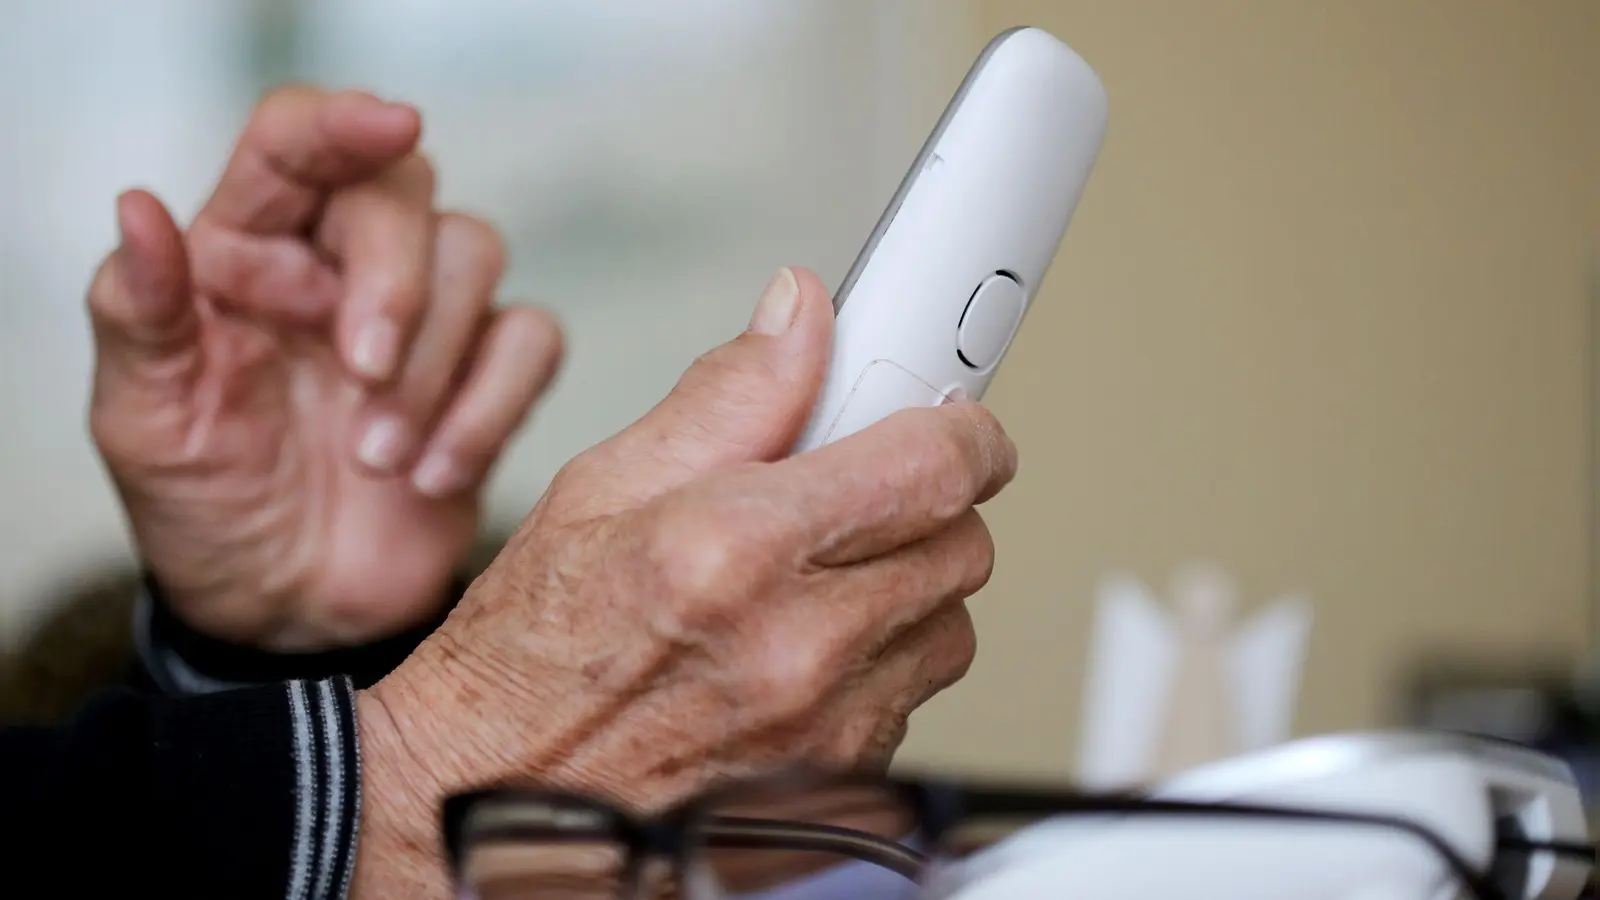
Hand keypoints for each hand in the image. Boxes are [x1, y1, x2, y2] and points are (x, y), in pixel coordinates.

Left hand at [86, 87, 562, 650]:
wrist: (287, 613)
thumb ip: (140, 311)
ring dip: (436, 364)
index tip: (389, 124)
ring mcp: (424, 318)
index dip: (342, 121)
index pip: (295, 143)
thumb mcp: (145, 420)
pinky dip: (492, 408)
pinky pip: (531, 342)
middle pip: (405, 191)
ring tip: (378, 460)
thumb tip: (138, 208)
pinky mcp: (486, 376)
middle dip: (396, 280)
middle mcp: (340, 265)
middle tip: (361, 373)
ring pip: (476, 255)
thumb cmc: (208, 506)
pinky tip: (434, 476)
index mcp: (247, 249)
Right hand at [351, 267, 1016, 894]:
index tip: (951, 420)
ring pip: (948, 626)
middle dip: (927, 505)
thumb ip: (725, 395)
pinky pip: (911, 699)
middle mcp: (797, 647)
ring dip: (907, 588)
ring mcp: (826, 730)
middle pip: (962, 545)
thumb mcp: (599, 488)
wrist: (494, 796)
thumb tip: (800, 317)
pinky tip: (801, 651)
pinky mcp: (840, 786)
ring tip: (818, 579)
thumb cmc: (529, 655)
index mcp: (735, 550)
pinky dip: (880, 664)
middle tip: (861, 492)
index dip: (961, 430)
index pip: (933, 467)